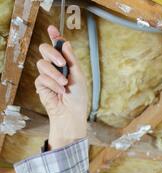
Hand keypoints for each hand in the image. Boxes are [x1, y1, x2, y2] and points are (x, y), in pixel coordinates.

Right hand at [35, 25, 87, 148]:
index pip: (58, 47)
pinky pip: (42, 78)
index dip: (55, 37)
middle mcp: (55, 67)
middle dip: (53, 54)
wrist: (71, 113)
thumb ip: (71, 59)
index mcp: (66, 63)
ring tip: (64, 84)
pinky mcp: (41, 85)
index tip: (52, 28)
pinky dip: (53, 84)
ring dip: (55, 74)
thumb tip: (65, 43)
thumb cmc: (78, 97)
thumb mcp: (78, 76)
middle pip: (45, 50)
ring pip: (42, 64)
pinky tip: (60, 91)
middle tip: (62, 63)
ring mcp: (47, 75)